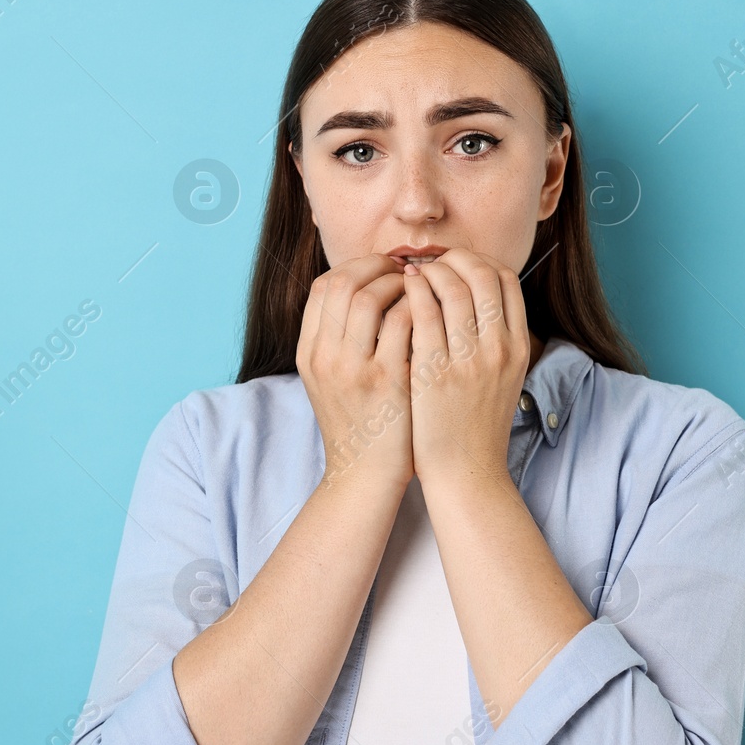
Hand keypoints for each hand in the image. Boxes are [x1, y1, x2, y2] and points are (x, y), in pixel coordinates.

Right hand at [296, 254, 413, 489]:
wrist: (366, 476)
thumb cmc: (361, 425)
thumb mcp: (334, 380)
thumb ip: (342, 339)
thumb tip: (367, 290)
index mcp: (309, 353)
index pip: (323, 287)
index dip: (355, 268)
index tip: (382, 269)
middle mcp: (324, 357)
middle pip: (342, 284)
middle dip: (378, 267)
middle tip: (407, 270)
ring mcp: (352, 369)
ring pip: (369, 298)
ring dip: (399, 284)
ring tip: (421, 290)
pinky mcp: (385, 382)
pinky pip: (402, 324)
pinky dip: (419, 308)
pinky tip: (434, 313)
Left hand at [400, 248, 529, 486]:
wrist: (466, 473)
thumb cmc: (475, 427)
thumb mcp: (503, 379)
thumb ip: (495, 341)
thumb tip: (476, 300)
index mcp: (518, 347)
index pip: (507, 280)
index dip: (479, 260)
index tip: (456, 262)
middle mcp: (499, 349)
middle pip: (482, 275)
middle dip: (453, 258)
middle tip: (430, 261)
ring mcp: (470, 360)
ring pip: (453, 287)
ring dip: (429, 270)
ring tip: (412, 273)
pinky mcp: (436, 372)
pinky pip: (424, 314)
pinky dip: (412, 292)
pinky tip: (401, 291)